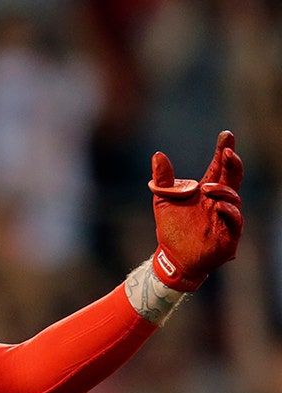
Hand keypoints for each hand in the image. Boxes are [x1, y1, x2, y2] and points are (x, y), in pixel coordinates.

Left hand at [149, 130, 243, 290]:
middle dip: (232, 163)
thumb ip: (162, 179)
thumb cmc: (172, 228)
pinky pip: (234, 221)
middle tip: (228, 151)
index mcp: (206, 191)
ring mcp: (226, 218)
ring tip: (208, 188)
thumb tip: (158, 155)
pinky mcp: (228, 235)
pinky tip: (218, 206)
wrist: (172, 257)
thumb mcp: (163, 201)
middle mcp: (219, 201)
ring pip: (233, 198)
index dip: (223, 151)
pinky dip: (228, 211)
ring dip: (223, 190)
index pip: (218, 167)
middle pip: (232, 178)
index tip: (225, 135)